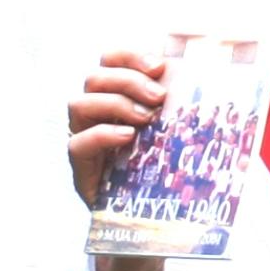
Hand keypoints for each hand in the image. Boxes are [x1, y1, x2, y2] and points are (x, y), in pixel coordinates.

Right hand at [66, 50, 166, 205]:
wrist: (153, 213)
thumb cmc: (166, 165)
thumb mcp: (174, 126)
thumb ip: (176, 100)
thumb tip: (191, 70)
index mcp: (114, 96)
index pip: (109, 61)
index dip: (129, 56)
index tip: (159, 66)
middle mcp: (94, 114)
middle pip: (94, 78)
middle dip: (129, 81)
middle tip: (159, 97)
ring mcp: (84, 139)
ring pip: (78, 104)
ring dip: (115, 104)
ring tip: (146, 119)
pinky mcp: (81, 167)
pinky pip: (78, 143)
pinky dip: (103, 134)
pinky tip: (128, 137)